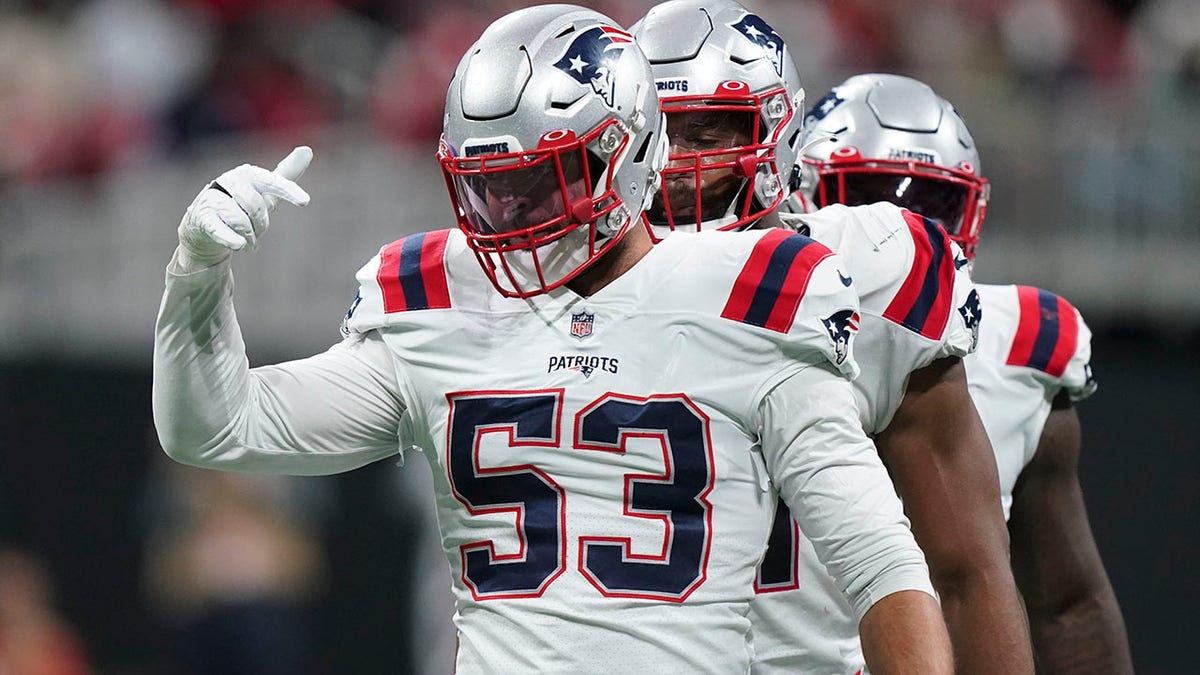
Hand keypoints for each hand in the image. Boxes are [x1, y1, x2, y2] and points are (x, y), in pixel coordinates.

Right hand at [176, 146, 312, 269]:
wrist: (205, 224)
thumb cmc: (240, 205)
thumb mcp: (265, 191)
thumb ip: (286, 173)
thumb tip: (307, 149)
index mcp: (249, 174)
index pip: (272, 182)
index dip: (289, 191)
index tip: (305, 201)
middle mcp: (230, 181)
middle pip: (257, 208)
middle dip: (261, 225)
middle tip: (256, 231)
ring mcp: (214, 197)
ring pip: (241, 221)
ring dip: (248, 237)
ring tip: (245, 241)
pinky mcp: (202, 216)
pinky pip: (220, 229)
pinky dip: (231, 239)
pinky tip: (239, 245)